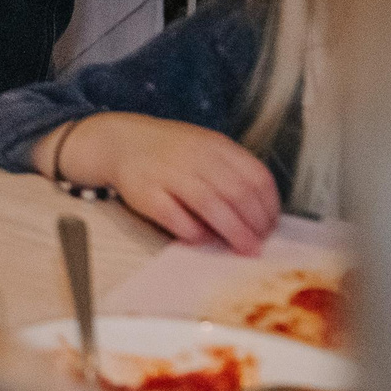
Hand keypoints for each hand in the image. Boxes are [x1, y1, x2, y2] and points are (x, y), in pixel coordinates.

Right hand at [48, 113, 281, 253]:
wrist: (120, 141)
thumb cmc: (171, 151)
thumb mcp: (205, 148)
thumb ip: (231, 172)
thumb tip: (260, 214)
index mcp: (214, 144)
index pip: (256, 175)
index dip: (269, 205)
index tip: (271, 225)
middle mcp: (194, 156)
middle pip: (237, 192)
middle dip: (255, 224)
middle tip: (259, 243)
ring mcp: (169, 173)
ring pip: (211, 205)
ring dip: (234, 232)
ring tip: (245, 249)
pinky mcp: (147, 193)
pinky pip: (177, 218)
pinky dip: (195, 232)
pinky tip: (203, 238)